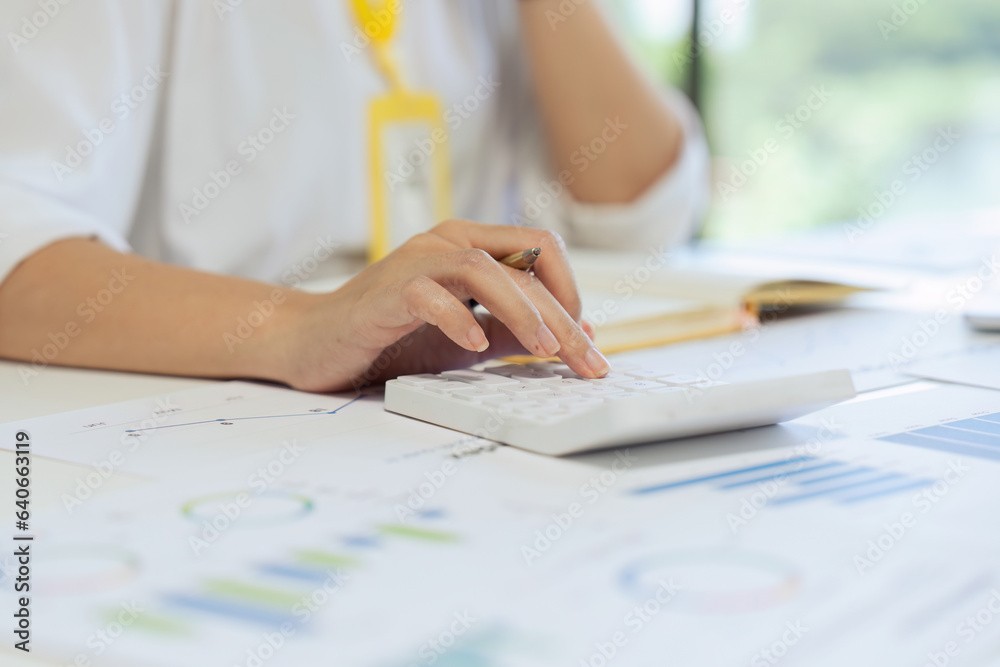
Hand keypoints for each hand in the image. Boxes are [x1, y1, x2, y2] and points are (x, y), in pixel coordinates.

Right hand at [281, 220, 607, 391]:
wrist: (315, 343)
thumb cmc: (393, 337)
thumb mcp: (469, 337)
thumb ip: (515, 331)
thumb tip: (576, 335)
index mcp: (472, 244)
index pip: (542, 250)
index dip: (572, 294)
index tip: (585, 344)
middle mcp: (447, 241)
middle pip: (524, 264)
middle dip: (563, 316)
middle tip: (587, 362)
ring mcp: (416, 261)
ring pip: (484, 268)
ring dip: (522, 310)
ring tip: (544, 350)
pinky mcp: (386, 291)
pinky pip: (430, 295)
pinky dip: (458, 319)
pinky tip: (476, 347)